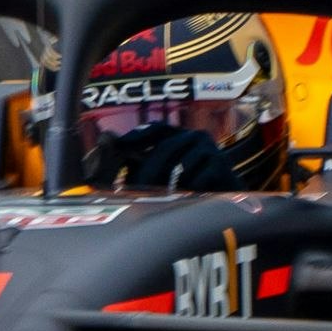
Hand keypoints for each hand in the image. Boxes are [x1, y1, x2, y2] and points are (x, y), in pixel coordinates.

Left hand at [94, 123, 245, 191]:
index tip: (119, 147)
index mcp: (181, 136)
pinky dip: (188, 192)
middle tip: (135, 188)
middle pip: (166, 148)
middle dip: (148, 170)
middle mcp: (196, 137)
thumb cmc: (189, 187)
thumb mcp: (161, 173)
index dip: (138, 136)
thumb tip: (105, 140)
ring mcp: (211, 149)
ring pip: (180, 166)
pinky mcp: (222, 165)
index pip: (157, 129)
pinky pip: (197, 179)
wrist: (226, 201)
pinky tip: (187, 200)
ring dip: (168, 185)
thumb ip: (136, 161)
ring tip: (161, 199)